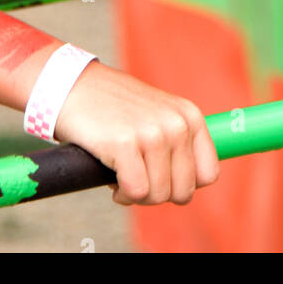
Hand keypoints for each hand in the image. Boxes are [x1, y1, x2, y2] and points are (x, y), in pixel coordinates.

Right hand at [52, 60, 219, 205]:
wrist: (74, 87)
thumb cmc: (115, 109)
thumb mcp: (159, 115)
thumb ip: (179, 144)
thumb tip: (188, 188)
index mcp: (190, 116)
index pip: (208, 174)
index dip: (182, 184)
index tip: (161, 176)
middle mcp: (177, 124)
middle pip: (183, 192)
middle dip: (157, 193)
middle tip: (137, 176)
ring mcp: (152, 133)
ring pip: (158, 196)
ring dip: (137, 194)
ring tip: (122, 171)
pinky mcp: (125, 143)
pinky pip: (135, 192)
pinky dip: (122, 193)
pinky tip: (111, 174)